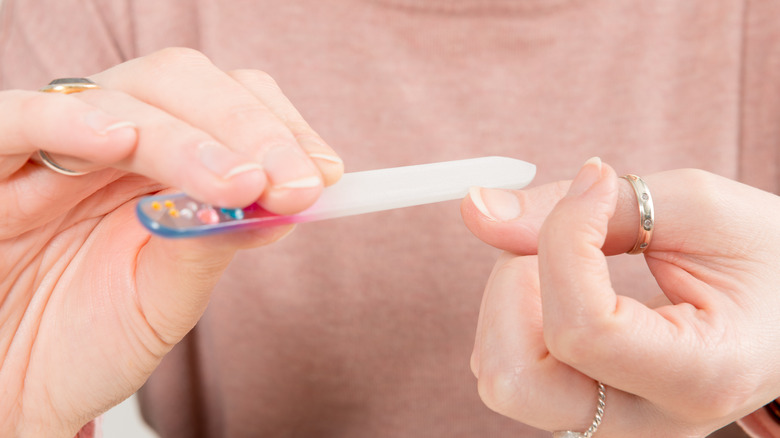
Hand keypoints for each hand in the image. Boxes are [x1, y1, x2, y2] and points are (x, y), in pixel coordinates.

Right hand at [0, 48, 342, 435]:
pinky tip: (119, 142)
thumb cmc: (86, 343)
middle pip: (182, 83)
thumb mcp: (165, 299)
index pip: (229, 107)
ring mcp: (48, 149)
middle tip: (293, 183)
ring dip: (188, 135)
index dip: (280, 130)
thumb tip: (288, 201)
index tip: (323, 176)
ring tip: (238, 181)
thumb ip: (213, 243)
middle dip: (249, 128)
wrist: (13, 393)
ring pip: (121, 97)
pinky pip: (16, 120)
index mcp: (160, 165)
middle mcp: (109, 143)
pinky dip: (67, 122)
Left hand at [462, 158, 779, 436]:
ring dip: (510, 300)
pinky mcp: (582, 409)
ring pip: (498, 373)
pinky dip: (515, 315)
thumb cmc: (764, 258)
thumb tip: (476, 207)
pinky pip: (509, 365)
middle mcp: (645, 422)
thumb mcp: (699, 210)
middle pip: (512, 378)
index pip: (582, 329)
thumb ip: (589, 210)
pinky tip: (565, 288)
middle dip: (512, 289)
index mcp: (701, 377)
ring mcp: (609, 424)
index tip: (595, 185)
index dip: (563, 241)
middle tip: (563, 239)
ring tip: (574, 263)